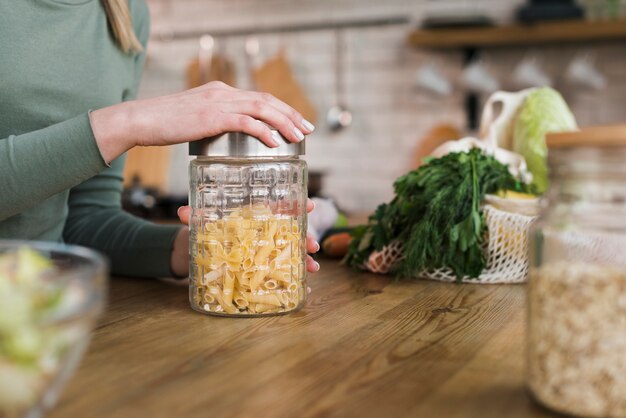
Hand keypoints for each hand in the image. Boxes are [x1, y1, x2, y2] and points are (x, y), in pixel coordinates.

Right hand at [90, 81, 314, 162]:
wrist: (140, 120)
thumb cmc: (164, 125)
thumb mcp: (194, 120)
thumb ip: (213, 123)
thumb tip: (227, 138)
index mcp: (221, 92)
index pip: (259, 98)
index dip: (283, 109)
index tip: (298, 122)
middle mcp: (223, 92)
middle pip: (267, 100)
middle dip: (292, 114)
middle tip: (309, 129)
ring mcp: (218, 102)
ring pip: (262, 108)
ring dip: (284, 122)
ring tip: (300, 136)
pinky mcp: (212, 116)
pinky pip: (246, 122)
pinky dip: (264, 131)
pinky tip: (276, 143)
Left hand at [170, 199, 320, 277]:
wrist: (198, 254)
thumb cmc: (205, 234)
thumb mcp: (200, 225)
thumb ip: (194, 217)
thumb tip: (183, 212)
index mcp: (255, 218)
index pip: (279, 208)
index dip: (296, 205)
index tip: (310, 205)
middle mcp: (266, 234)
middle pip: (291, 232)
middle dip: (306, 237)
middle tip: (313, 246)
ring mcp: (268, 252)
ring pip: (292, 253)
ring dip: (305, 260)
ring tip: (313, 268)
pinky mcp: (264, 270)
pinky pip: (284, 274)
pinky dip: (296, 281)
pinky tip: (306, 288)